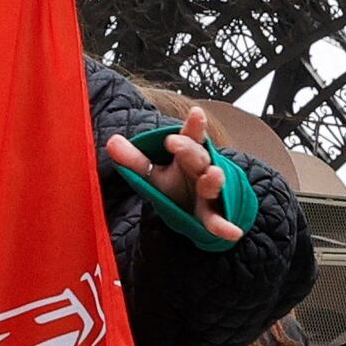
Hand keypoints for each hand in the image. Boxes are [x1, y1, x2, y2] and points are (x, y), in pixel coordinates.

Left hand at [105, 129, 243, 241]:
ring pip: (212, 184)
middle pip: (197, 156)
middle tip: (174, 142)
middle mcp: (201, 170)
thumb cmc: (176, 187)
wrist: (196, 213)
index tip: (196, 113)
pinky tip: (233, 232)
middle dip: (189, 149)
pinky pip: (218, 221)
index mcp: (187, 155)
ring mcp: (209, 193)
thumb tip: (112, 141)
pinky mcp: (211, 215)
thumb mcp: (153, 173)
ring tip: (213, 174)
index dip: (193, 125)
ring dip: (213, 180)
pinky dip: (225, 226)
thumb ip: (135, 160)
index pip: (190, 137)